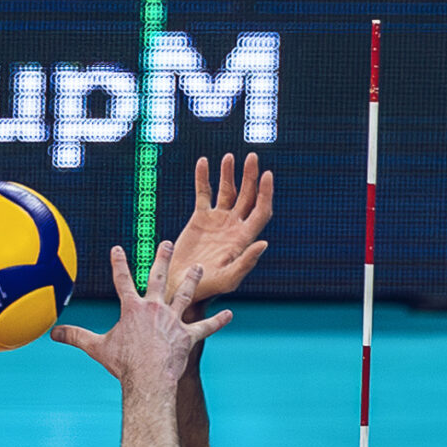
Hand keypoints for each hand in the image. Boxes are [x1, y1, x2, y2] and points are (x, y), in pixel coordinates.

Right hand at [50, 245, 231, 397]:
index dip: (119, 263)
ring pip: (185, 294)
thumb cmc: (122, 365)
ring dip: (192, 280)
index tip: (118, 248)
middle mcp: (155, 308)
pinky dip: (218, 321)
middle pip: (159, 277)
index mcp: (133, 309)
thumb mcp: (96, 348)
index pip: (123, 280)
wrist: (147, 379)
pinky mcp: (188, 336)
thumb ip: (75, 337)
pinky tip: (229, 314)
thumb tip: (52, 333)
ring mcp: (174, 321)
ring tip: (200, 267)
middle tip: (168, 243)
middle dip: (163, 258)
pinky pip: (206, 327)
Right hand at [166, 153, 273, 311]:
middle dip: (250, 177)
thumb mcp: (228, 279)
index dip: (266, 193)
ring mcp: (217, 221)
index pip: (261, 210)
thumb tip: (264, 243)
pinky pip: (203, 194)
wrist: (179, 287)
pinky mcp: (199, 219)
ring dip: (229, 174)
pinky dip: (203, 178)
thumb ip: (246, 262)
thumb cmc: (205, 288)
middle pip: (247, 196)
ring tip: (229, 157)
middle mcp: (233, 226)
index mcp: (243, 238)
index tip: (267, 174)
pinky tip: (202, 162)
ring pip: (227, 191)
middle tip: (252, 158)